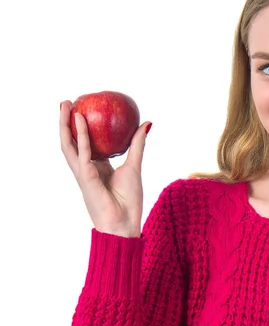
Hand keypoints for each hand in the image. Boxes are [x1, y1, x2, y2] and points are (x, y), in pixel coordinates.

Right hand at [59, 100, 151, 236]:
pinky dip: (82, 137)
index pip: (85, 144)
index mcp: (96, 168)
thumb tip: (146, 123)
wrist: (125, 224)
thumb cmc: (129, 201)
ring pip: (69, 145)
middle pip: (72, 142)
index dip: (81, 128)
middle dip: (66, 122)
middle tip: (67, 101)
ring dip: (65, 125)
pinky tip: (80, 121)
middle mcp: (86, 169)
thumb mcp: (134, 166)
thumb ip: (137, 145)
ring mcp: (83, 173)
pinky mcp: (85, 178)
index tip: (82, 109)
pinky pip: (83, 154)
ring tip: (65, 105)